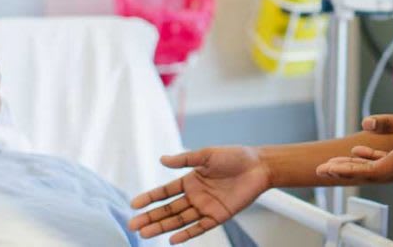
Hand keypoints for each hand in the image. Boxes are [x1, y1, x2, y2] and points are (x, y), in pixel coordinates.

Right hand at [128, 146, 270, 244]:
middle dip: (151, 217)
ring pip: (179, 219)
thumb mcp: (207, 154)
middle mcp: (195, 195)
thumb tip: (162, 160)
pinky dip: (186, 234)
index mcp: (191, 180)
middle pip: (168, 209)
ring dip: (162, 226)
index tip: (134, 204)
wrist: (259, 166)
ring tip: (145, 233)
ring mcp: (205, 206)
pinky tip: (172, 240)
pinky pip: (199, 227)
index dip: (150, 198)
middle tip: (133, 225)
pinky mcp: (218, 215)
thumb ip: (185, 159)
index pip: (165, 192)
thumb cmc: (235, 156)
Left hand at [316, 102, 392, 182]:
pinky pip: (387, 162)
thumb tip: (366, 124)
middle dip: (345, 172)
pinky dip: (371, 158)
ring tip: (336, 163)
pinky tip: (361, 151)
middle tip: (322, 169)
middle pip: (370, 174)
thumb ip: (391, 122)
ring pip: (377, 169)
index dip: (347, 170)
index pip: (370, 171)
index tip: (328, 168)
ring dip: (356, 166)